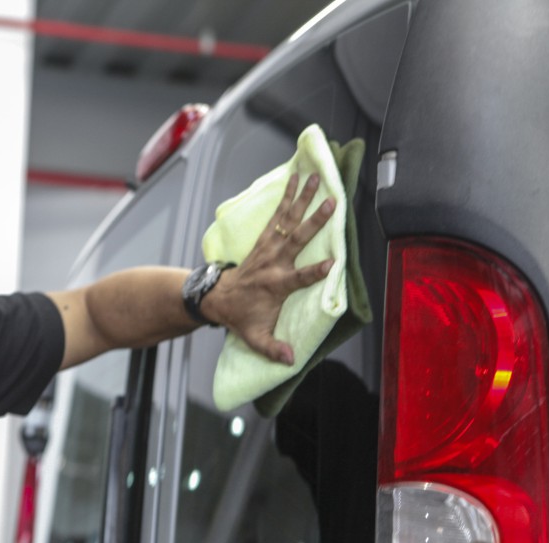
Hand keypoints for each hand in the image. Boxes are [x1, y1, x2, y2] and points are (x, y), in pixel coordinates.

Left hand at [203, 172, 335, 364]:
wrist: (216, 298)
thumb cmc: (240, 317)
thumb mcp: (255, 337)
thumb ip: (273, 348)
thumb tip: (290, 360)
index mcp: (275, 285)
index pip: (299, 278)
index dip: (315, 272)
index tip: (333, 263)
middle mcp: (273, 262)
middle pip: (296, 239)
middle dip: (314, 221)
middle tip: (332, 203)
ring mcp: (268, 248)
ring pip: (288, 219)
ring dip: (302, 197)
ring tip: (316, 176)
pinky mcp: (265, 239)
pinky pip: (278, 214)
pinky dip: (287, 195)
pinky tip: (297, 177)